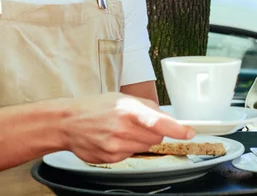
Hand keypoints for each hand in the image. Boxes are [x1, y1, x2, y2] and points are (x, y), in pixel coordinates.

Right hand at [59, 92, 194, 163]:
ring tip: (122, 129)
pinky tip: (114, 138)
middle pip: (156, 136)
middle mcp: (122, 128)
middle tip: (138, 123)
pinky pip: (132, 154)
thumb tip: (168, 117)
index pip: (157, 121)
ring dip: (141, 139)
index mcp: (127, 109)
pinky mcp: (111, 158)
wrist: (67, 123)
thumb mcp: (122, 98)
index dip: (176, 128)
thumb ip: (147, 107)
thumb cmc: (95, 107)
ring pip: (146, 146)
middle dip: (154, 130)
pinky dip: (128, 147)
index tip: (189, 132)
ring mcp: (116, 145)